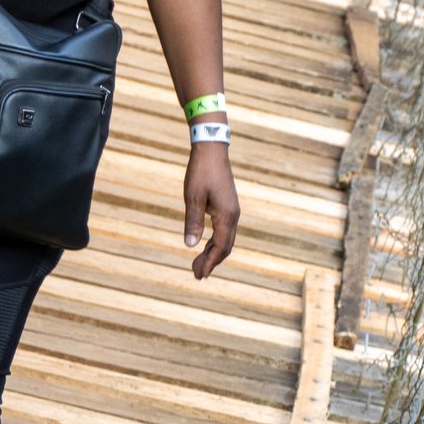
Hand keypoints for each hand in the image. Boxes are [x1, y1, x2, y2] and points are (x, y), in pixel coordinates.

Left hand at [183, 141, 238, 279]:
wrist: (212, 149)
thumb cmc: (201, 171)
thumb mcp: (192, 197)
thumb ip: (193, 222)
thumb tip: (190, 246)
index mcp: (226, 215)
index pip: (220, 247)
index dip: (210, 263)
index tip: (199, 275)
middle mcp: (233, 215)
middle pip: (225, 247)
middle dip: (212, 262)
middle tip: (197, 275)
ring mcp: (232, 210)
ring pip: (226, 239)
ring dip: (213, 253)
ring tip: (198, 264)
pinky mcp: (228, 205)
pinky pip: (224, 230)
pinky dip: (215, 241)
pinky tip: (205, 245)